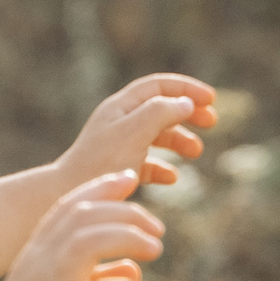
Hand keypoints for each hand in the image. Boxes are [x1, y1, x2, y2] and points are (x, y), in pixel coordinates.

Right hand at [0, 171, 167, 280]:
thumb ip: (94, 277)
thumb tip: (132, 269)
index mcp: (36, 254)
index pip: (69, 206)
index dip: (101, 187)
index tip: (129, 179)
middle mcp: (41, 264)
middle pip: (84, 217)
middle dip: (126, 213)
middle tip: (157, 230)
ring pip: (90, 242)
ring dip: (129, 239)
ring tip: (156, 250)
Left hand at [56, 73, 215, 192]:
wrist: (68, 194)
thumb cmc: (101, 162)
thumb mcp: (135, 132)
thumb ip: (161, 112)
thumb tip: (185, 102)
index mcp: (121, 106)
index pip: (158, 86)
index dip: (186, 89)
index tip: (211, 100)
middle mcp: (118, 122)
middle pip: (160, 108)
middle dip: (188, 113)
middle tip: (211, 122)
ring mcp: (118, 145)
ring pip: (156, 135)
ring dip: (180, 140)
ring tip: (196, 153)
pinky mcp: (118, 168)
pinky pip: (146, 163)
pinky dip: (163, 168)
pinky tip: (172, 179)